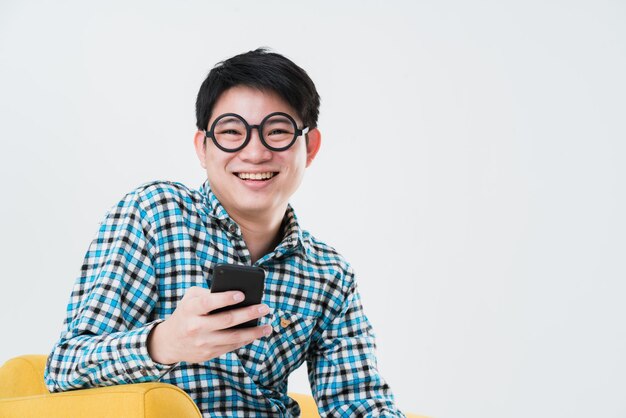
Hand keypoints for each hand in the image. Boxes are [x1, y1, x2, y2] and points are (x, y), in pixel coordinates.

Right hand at [147, 286, 271, 364]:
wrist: (169, 341)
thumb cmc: (186, 312)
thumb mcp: (190, 298)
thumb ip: (209, 292)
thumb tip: (236, 294)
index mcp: (190, 309)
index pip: (208, 303)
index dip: (225, 298)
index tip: (241, 294)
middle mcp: (195, 327)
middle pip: (226, 320)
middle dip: (248, 314)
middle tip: (265, 308)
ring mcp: (202, 342)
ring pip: (233, 337)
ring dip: (253, 332)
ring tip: (268, 326)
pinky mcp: (208, 354)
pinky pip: (231, 346)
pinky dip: (246, 340)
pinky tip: (257, 334)